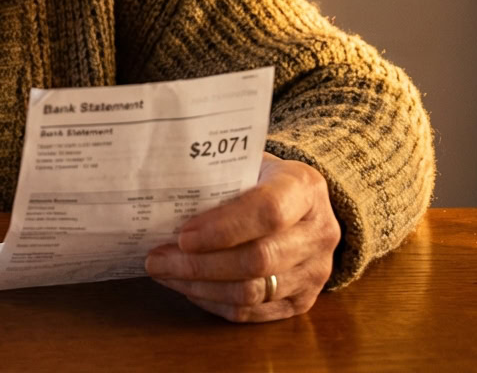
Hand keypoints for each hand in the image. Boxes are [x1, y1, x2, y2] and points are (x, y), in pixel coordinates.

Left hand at [144, 152, 340, 321]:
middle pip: (258, 259)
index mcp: (305, 188)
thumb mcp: (247, 164)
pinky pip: (253, 312)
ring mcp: (315, 271)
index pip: (268, 212)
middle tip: (157, 259)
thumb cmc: (261, 180)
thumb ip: (216, 178)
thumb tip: (160, 200)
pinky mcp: (304, 301)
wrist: (303, 206)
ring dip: (200, 286)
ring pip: (252, 292)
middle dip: (199, 264)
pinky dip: (214, 302)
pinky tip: (188, 288)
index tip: (183, 235)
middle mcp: (319, 232)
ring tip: (164, 273)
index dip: (223, 228)